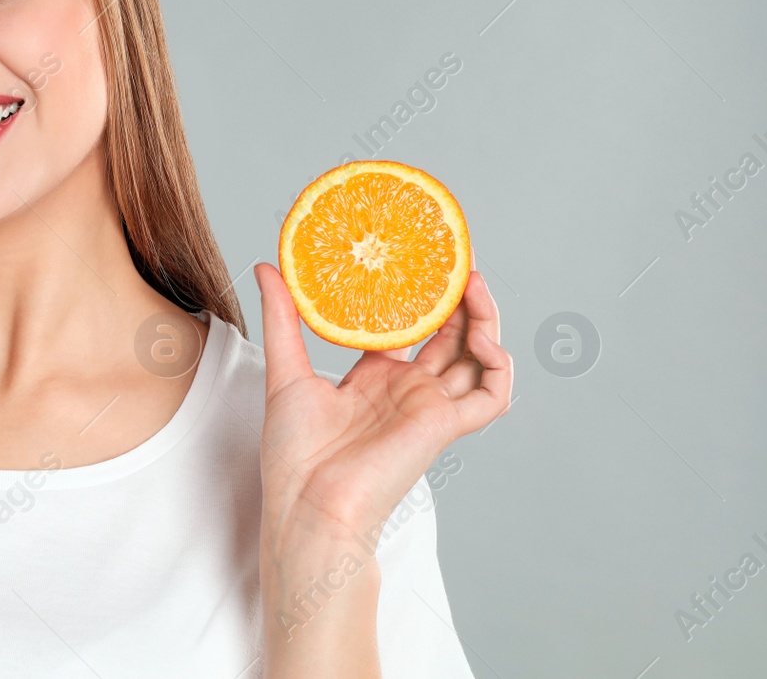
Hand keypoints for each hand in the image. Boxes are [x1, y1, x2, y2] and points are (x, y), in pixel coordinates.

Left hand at [252, 260, 511, 546]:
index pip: (406, 329)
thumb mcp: (285, 372)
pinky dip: (499, 368)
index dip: (416, 297)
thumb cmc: (294, 454)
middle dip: (456, 300)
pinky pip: (492, 397)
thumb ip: (282, 318)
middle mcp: (406, 390)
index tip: (415, 261)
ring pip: (476, 359)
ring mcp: (428, 407)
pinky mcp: (444, 426)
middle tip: (456, 261)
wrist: (309, 505)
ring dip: (484, 322)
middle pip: (448, 338)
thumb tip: (267, 267)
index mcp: (373, 379)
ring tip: (472, 285)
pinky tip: (486, 340)